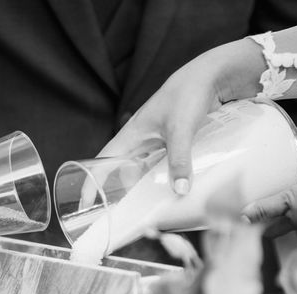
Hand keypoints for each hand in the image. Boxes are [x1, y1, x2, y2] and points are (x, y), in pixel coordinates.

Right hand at [99, 39, 264, 193]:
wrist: (212, 74)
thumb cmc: (188, 93)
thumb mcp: (181, 129)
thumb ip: (179, 160)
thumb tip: (179, 191)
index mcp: (131, 135)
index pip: (103, 163)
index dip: (91, 183)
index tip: (85, 204)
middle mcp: (140, 140)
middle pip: (123, 172)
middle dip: (122, 193)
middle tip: (124, 216)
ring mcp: (156, 141)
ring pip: (144, 171)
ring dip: (146, 187)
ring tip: (150, 208)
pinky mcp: (172, 142)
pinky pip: (163, 166)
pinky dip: (165, 178)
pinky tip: (175, 189)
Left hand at [242, 129, 296, 243]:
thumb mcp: (285, 207)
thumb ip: (264, 208)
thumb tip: (242, 216)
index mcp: (293, 214)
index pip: (275, 219)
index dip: (264, 219)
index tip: (250, 215)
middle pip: (287, 188)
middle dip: (277, 181)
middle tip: (261, 171)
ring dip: (292, 157)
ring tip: (276, 147)